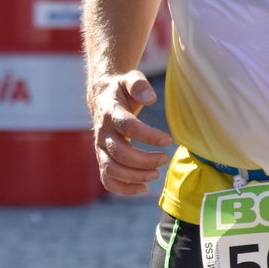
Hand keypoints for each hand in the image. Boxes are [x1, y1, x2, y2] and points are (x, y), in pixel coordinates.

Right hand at [89, 71, 174, 195]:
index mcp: (110, 112)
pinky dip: (123, 188)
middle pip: (120, 153)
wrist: (102, 97)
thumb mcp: (130, 79)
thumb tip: (151, 98)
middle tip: (165, 158)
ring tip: (156, 174)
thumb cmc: (121, 89)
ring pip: (112, 169)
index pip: (127, 127)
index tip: (168, 140)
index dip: (148, 136)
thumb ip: (139, 85)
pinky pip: (107, 179)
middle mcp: (102, 133)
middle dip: (144, 160)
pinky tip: (143, 188)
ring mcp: (100, 148)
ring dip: (135, 177)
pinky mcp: (102, 159)